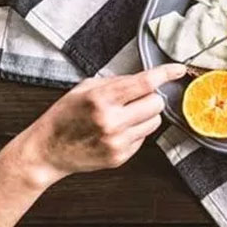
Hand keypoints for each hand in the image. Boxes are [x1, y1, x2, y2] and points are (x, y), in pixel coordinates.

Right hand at [15, 63, 185, 188]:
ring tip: (125, 116)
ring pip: (155, 121)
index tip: (178, 69)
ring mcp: (117, 142)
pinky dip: (136, 131)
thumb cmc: (65, 115)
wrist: (47, 150)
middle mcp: (111, 121)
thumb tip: (148, 79)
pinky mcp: (120, 157)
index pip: (144, 83)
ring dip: (146, 115)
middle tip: (135, 99)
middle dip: (150, 97)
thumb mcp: (85, 88)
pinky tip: (117, 131)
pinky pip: (144, 137)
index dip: (166, 73)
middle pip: (156, 103)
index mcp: (101, 99)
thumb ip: (118, 82)